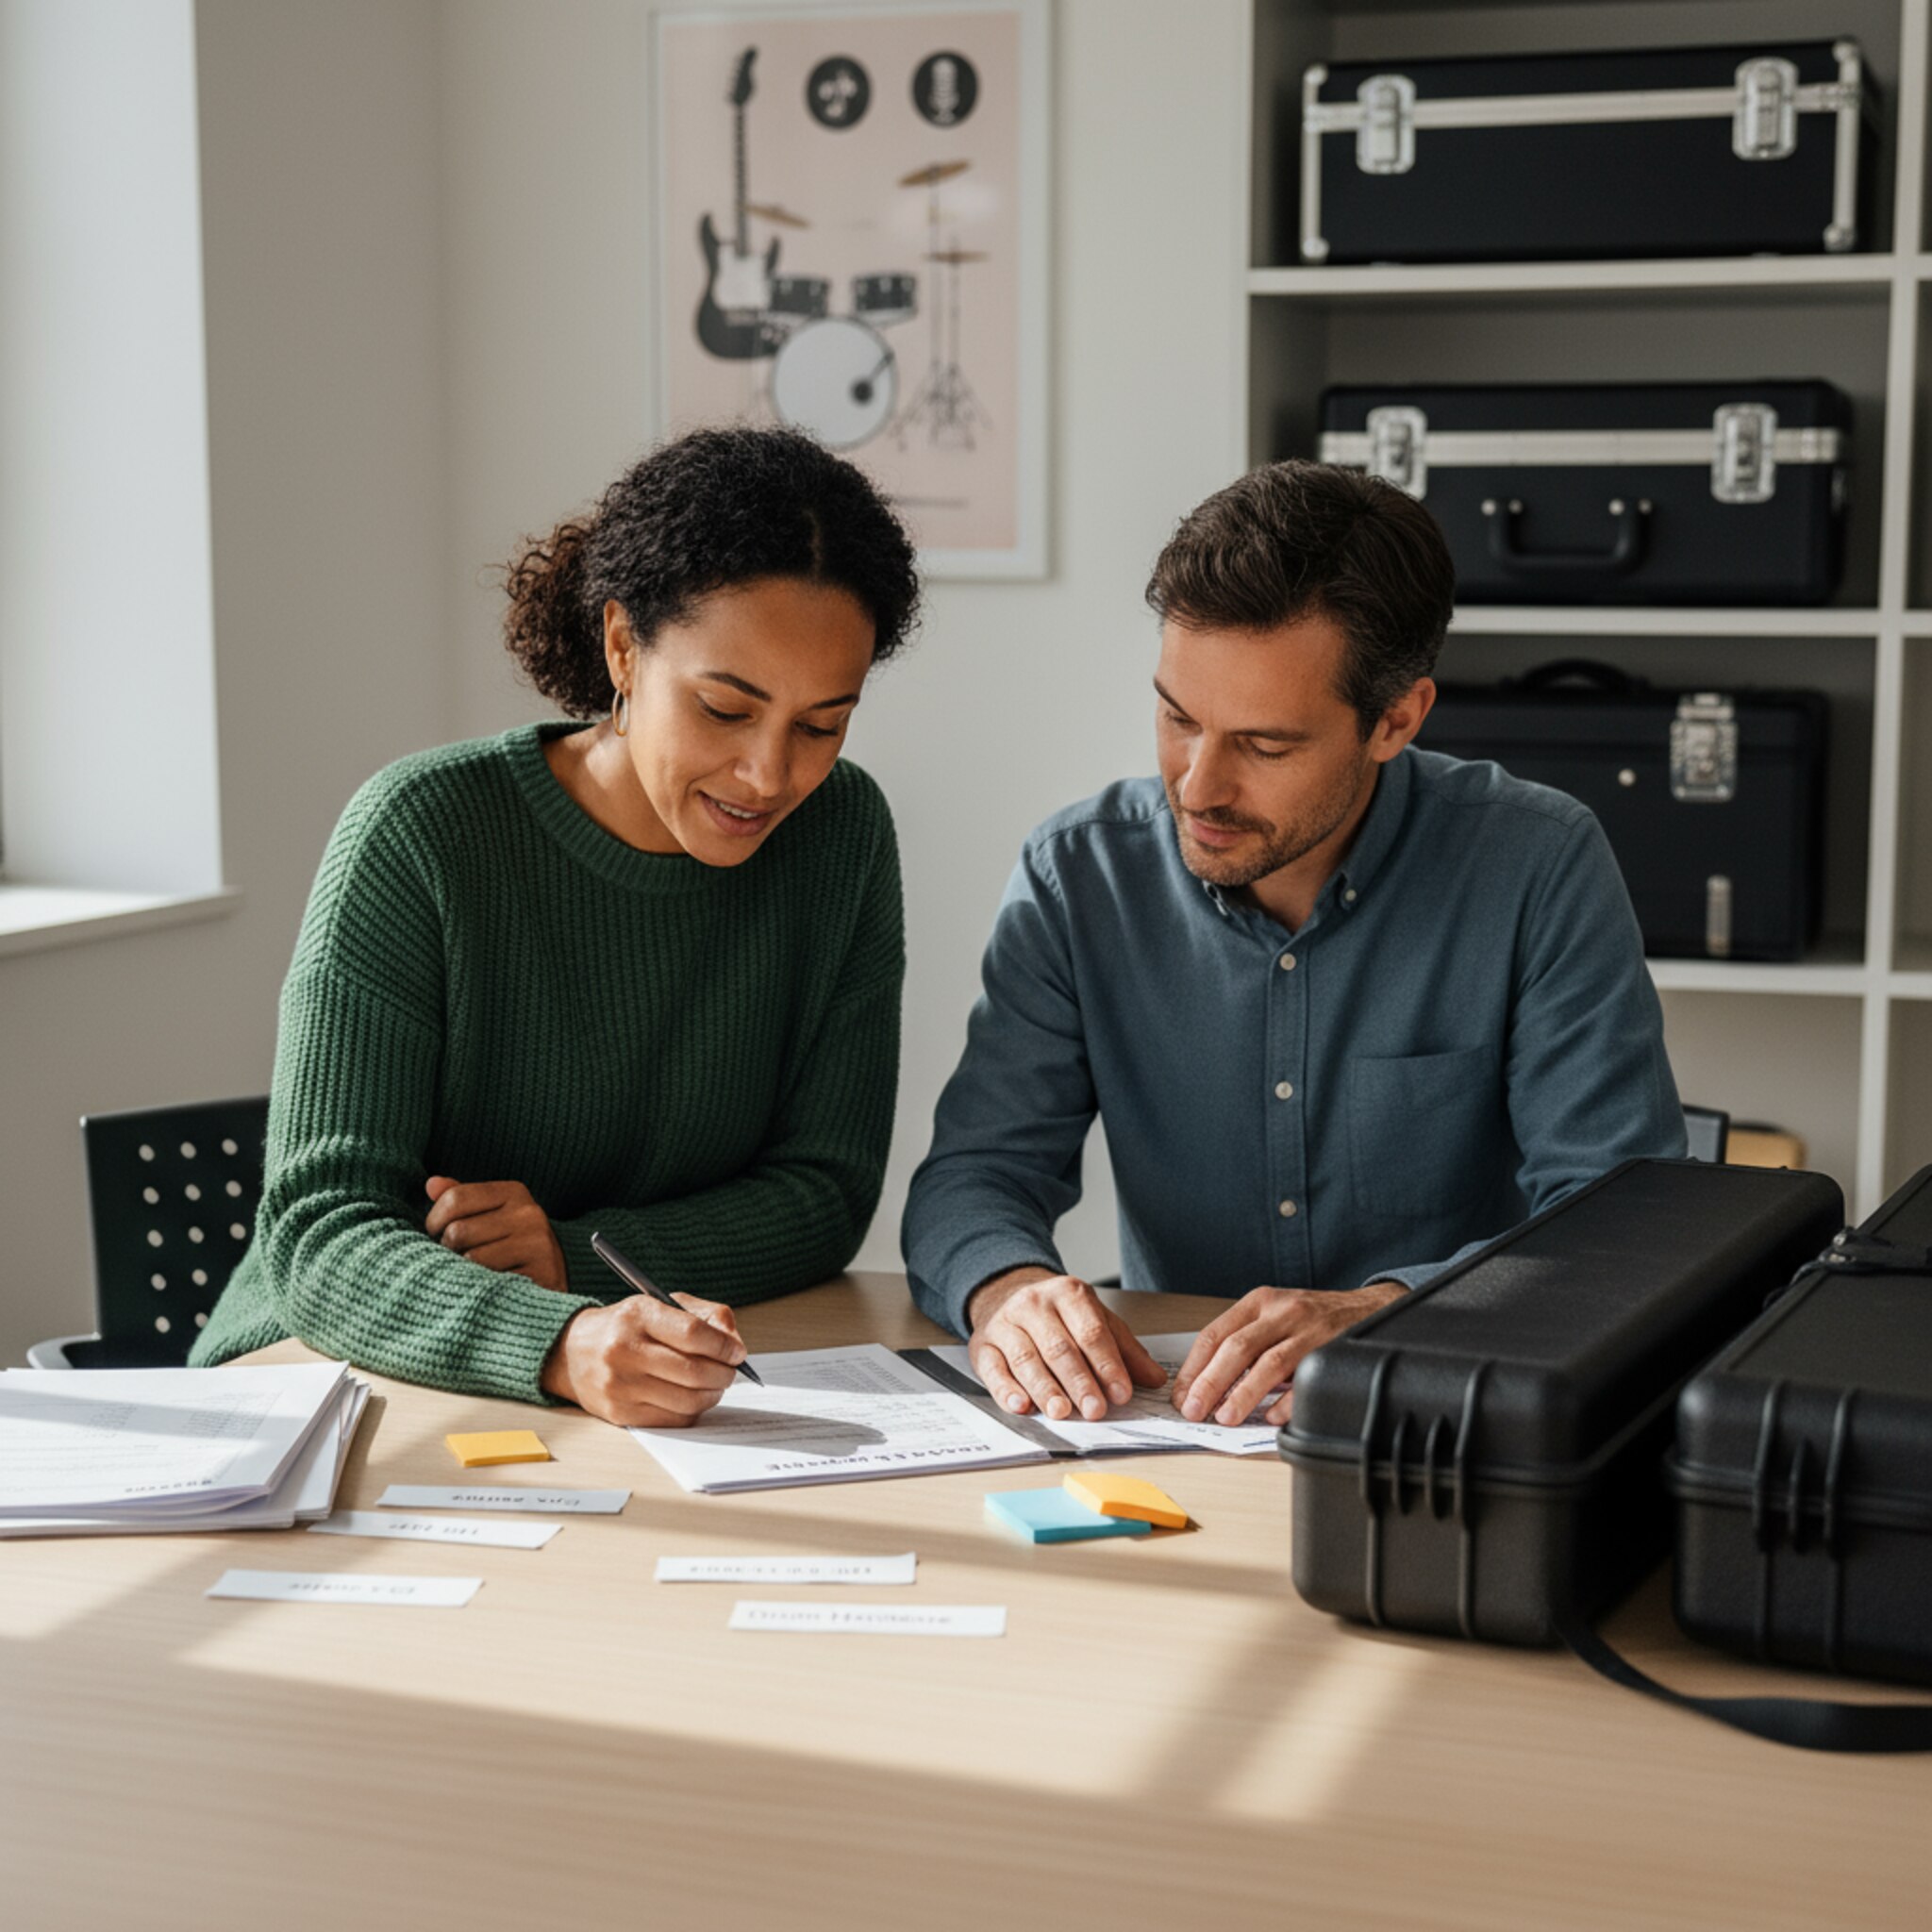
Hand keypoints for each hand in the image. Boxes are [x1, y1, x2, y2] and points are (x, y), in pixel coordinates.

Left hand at [425, 1176, 566, 1291]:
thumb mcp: (490, 1212)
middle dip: (447, 1248)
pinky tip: (488, 1285)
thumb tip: (431, 1184)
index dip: (435, 1219)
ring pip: (470, 1259)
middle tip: (456, 1256)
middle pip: (458, 1231)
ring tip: (471, 1271)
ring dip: (462, 1270)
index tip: (436, 1232)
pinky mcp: (540, 1274)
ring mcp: (537, 1245)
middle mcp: (529, 1214)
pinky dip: (481, 1287)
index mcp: (514, 1192)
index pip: (455, 1198)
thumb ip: (461, 1198)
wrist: (557, 1273)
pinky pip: (489, 1283)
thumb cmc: (510, 1240)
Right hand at [539, 1292, 747, 1426]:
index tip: (737, 1352)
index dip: (723, 1345)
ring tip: (714, 1385)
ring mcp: (620, 1385)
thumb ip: (705, 1316)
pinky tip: (693, 1398)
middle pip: (693, 1371)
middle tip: (731, 1371)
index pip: (692, 1333)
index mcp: (638, 1315)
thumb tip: (734, 1344)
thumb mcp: (661, 1304)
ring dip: (712, 1395)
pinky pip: (673, 1419)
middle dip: (723, 1374)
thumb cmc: (627, 1327)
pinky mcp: (620, 1413)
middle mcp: (625, 1350)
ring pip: (687, 1401)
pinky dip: (692, 1411)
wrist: (573, 1352)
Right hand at [965, 1267, 1165, 1420]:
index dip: (1108, 1365)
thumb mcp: (1096, 1321)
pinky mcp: (982, 1345)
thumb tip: (1155, 1379)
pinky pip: (993, 1369)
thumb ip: (1124, 1350)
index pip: (1091, 1332)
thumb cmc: (1058, 1316)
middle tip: (1094, 1410)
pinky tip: (1021, 1405)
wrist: (1006, 1296)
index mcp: (1068, 1293)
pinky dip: (1005, 1390)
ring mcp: (1005, 1324)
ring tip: (1061, 1412)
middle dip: (1079, 1382)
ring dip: (1045, 1389)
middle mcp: (1033, 1304)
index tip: (1121, 1393)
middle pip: (1059, 1347)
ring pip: (1026, 1359)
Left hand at [1172, 1282, 1406, 1425]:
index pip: (1214, 1335)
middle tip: (1195, 1411)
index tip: (1181, 1396)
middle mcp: (1282, 1311)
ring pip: (1269, 1363)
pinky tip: (1272, 1417)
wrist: (1369, 1307)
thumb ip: (1243, 1342)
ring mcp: (1309, 1329)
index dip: (1194, 1369)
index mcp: (1259, 1302)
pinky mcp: (1333, 1348)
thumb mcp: (1273, 1316)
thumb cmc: (1311, 1317)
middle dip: (1211, 1383)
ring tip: (1226, 1417)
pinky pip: (1307, 1380)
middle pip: (1237, 1348)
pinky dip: (1288, 1402)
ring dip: (1243, 1394)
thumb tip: (1203, 1386)